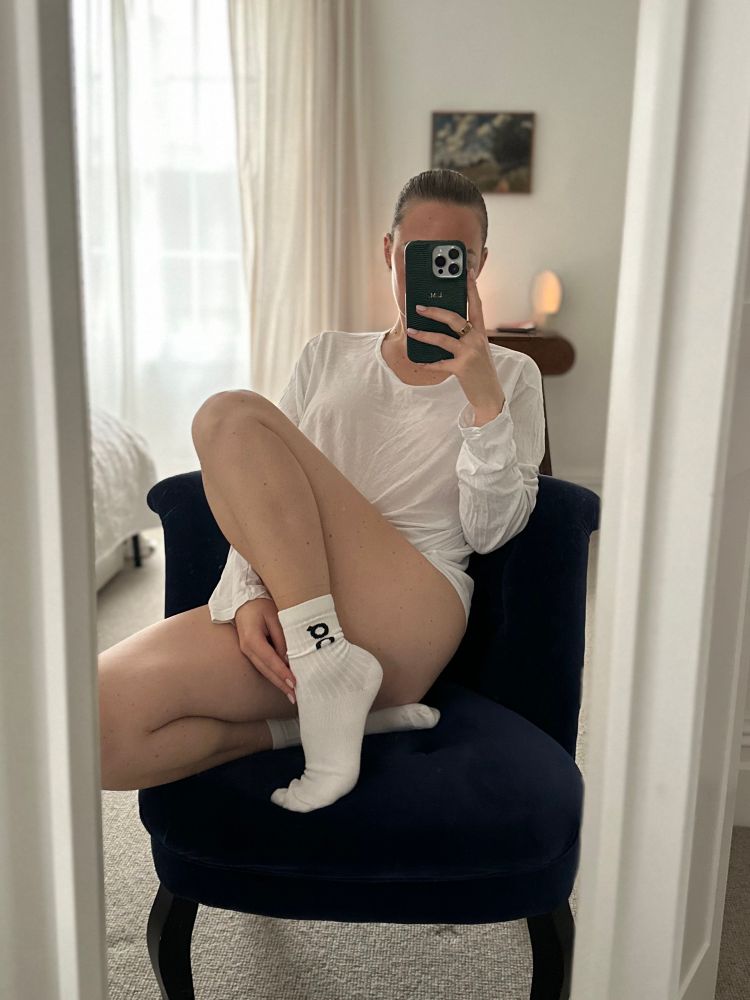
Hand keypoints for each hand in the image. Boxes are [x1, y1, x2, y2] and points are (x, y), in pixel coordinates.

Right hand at [234, 598, 296, 700]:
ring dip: (278, 683)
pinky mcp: (250, 652)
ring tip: (291, 694)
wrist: (243, 601)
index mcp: (252, 639)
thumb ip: (282, 637)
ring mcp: (246, 652)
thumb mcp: (275, 617)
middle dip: (281, 684)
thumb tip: (289, 658)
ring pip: (264, 671)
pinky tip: (283, 682)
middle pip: (266, 670)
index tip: (294, 683)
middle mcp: (246, 648)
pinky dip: (273, 675)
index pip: (270, 660)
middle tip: (295, 697)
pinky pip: (263, 666)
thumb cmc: (261, 605)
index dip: (282, 673)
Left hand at [407, 267, 505, 418]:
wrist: (490, 395)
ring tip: (411, 331)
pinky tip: (419, 361)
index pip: (477, 305)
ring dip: (424, 335)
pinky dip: (428, 363)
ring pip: (443, 339)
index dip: (471, 288)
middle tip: (419, 307)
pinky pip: (439, 363)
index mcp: (481, 332)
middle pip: (455, 318)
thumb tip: (441, 326)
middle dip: (435, 311)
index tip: (465, 272)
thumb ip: (465, 337)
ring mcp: (470, 353)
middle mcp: (477, 339)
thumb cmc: (480, 371)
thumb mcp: (477, 350)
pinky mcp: (462, 368)